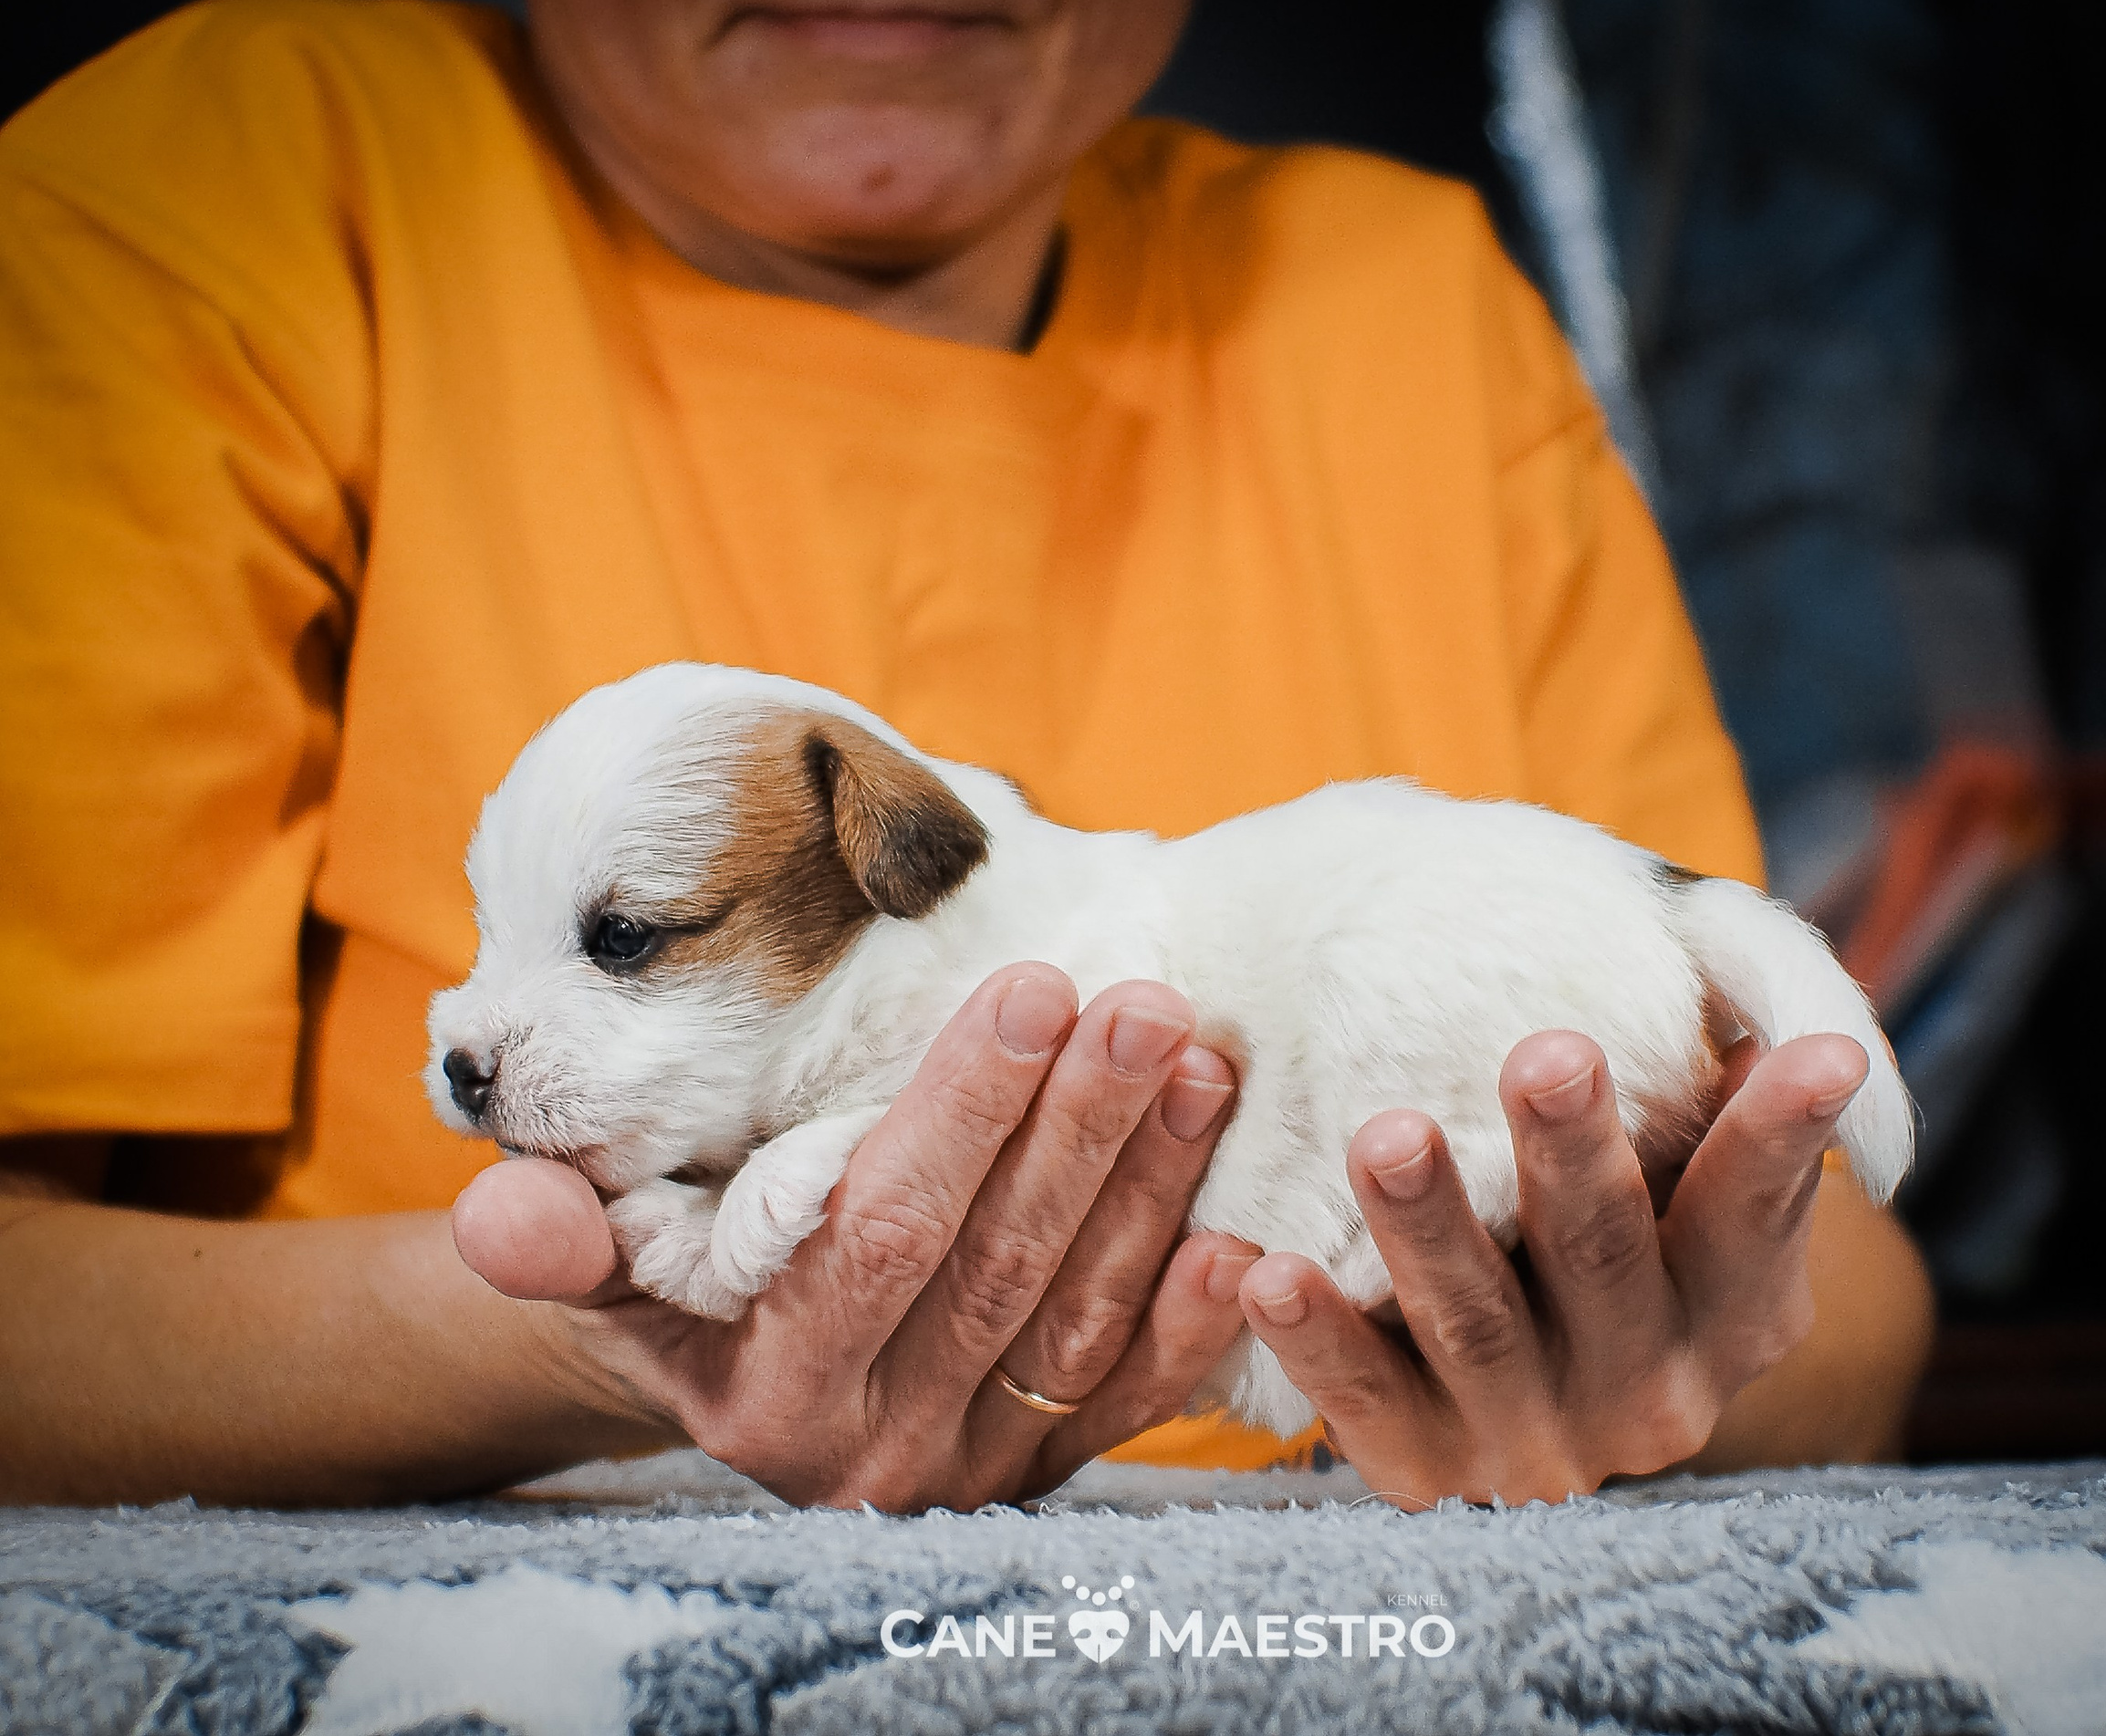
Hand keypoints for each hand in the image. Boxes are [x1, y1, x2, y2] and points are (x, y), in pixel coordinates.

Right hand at [452, 963, 1255, 1509]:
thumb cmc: (671, 1290)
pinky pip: (1126, 1404)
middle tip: (1146, 1003)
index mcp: (766, 1390)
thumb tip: (503, 1214)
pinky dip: (1188, 1329)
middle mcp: (875, 1446)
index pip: (881, 1230)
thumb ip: (555, 1241)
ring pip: (1076, 1322)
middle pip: (998, 1268)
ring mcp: (968, 1470)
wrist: (722, 1387)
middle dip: (1081, 1129)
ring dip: (1150, 1191)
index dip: (961, 1112)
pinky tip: (1243, 1241)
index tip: (1032, 989)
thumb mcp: (598, 1266)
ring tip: (1200, 1063)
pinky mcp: (1037, 1476)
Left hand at [1236, 1029, 1871, 1505]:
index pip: (1756, 1209)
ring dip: (1430, 1229)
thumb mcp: (1685, 1177)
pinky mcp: (1426, 1471)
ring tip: (1388, 1137)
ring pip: (1476, 1326)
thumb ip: (1714, 1093)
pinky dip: (1316, 1337)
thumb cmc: (1618, 1229)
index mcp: (1731, 1310)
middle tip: (1548, 1056)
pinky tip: (1266, 1268)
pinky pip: (1362, 1401)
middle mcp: (1649, 1391)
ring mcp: (1536, 1442)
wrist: (1540, 1404)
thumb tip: (1772, 1003)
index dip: (1783, 1133)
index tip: (1825, 1056)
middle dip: (1573, 1158)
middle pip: (1604, 1259)